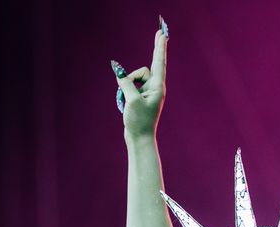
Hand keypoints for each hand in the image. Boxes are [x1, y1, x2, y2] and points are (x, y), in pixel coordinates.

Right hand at [113, 21, 167, 139]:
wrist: (139, 139)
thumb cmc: (138, 122)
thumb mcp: (131, 100)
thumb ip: (125, 82)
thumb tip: (118, 70)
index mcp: (158, 88)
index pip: (159, 63)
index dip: (159, 47)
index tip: (162, 33)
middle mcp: (155, 88)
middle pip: (143, 70)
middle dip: (138, 72)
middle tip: (156, 43)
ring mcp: (148, 93)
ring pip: (133, 79)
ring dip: (125, 88)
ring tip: (127, 104)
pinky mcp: (140, 97)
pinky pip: (129, 87)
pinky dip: (124, 93)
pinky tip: (125, 105)